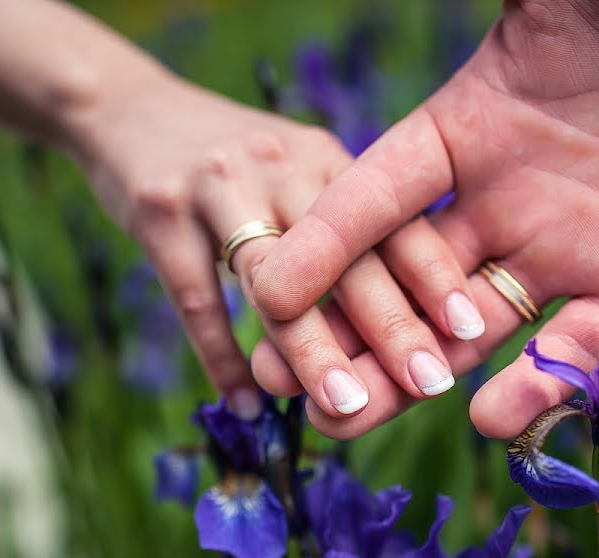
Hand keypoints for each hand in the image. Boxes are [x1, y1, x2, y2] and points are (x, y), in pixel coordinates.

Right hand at [70, 71, 468, 417]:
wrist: (129, 110)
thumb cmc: (231, 161)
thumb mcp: (293, 170)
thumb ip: (336, 225)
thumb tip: (391, 316)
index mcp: (325, 159)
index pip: (391, 219)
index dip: (433, 275)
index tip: (469, 330)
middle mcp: (281, 166)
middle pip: (345, 256)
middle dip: (391, 326)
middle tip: (429, 384)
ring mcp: (219, 186)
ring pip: (274, 283)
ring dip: (311, 351)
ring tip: (345, 407)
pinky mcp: (160, 211)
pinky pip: (197, 299)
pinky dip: (221, 358)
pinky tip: (246, 402)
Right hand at [248, 0, 598, 436]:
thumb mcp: (547, 2)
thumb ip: (480, 14)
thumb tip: (375, 5)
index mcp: (469, 127)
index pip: (375, 193)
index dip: (321, 242)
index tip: (264, 289)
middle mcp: (505, 195)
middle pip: (407, 276)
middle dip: (350, 327)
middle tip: (290, 379)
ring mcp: (565, 244)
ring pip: (472, 324)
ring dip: (415, 371)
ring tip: (353, 417)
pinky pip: (575, 344)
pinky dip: (537, 383)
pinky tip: (485, 422)